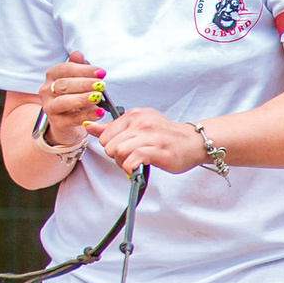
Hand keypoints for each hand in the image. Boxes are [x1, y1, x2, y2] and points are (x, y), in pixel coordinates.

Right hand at [33, 55, 104, 148]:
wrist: (67, 122)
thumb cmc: (74, 96)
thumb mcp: (78, 81)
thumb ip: (78, 67)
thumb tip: (77, 53)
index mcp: (52, 76)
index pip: (65, 69)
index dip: (83, 70)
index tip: (102, 72)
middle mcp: (47, 91)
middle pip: (64, 85)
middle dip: (84, 83)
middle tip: (101, 84)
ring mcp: (50, 107)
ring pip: (63, 101)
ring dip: (82, 99)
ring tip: (98, 97)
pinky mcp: (57, 123)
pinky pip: (72, 119)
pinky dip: (87, 115)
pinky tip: (100, 112)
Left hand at [87, 108, 205, 174]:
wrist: (194, 142)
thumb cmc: (167, 136)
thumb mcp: (139, 125)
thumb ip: (113, 127)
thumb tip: (89, 126)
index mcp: (135, 115)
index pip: (105, 133)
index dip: (109, 145)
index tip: (123, 148)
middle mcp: (142, 123)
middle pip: (109, 144)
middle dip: (115, 156)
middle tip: (128, 158)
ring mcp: (151, 136)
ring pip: (118, 151)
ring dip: (122, 162)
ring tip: (133, 163)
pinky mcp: (158, 151)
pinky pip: (132, 160)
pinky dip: (130, 167)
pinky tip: (137, 168)